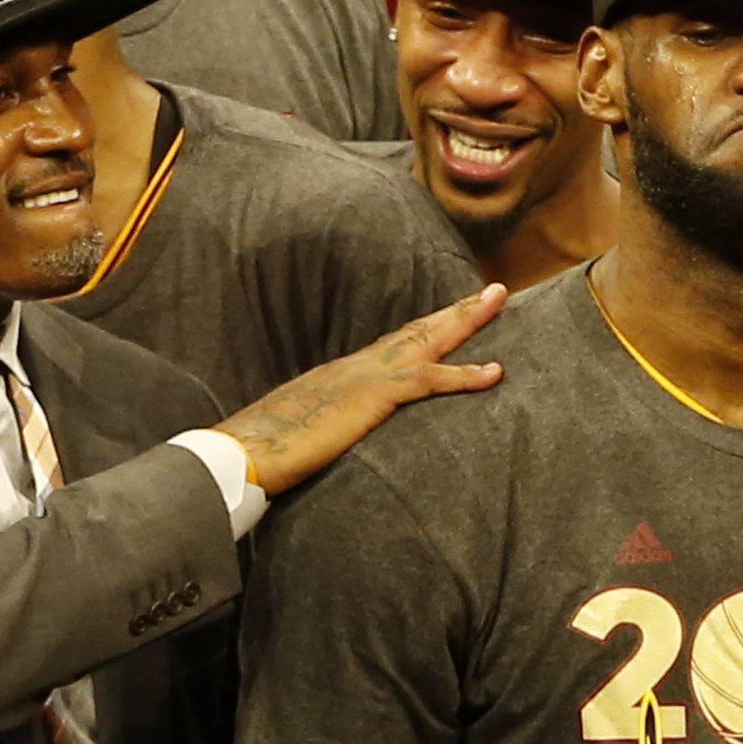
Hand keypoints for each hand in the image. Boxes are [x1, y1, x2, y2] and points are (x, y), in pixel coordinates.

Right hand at [222, 285, 505, 494]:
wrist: (245, 452)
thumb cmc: (270, 451)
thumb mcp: (311, 434)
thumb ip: (333, 430)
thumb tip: (341, 441)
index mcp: (345, 375)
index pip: (395, 346)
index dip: (428, 331)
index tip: (454, 317)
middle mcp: (358, 366)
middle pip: (417, 330)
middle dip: (457, 310)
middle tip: (493, 290)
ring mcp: (366, 376)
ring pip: (426, 339)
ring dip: (467, 320)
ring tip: (497, 299)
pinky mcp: (372, 397)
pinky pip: (427, 380)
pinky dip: (463, 375)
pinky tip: (495, 372)